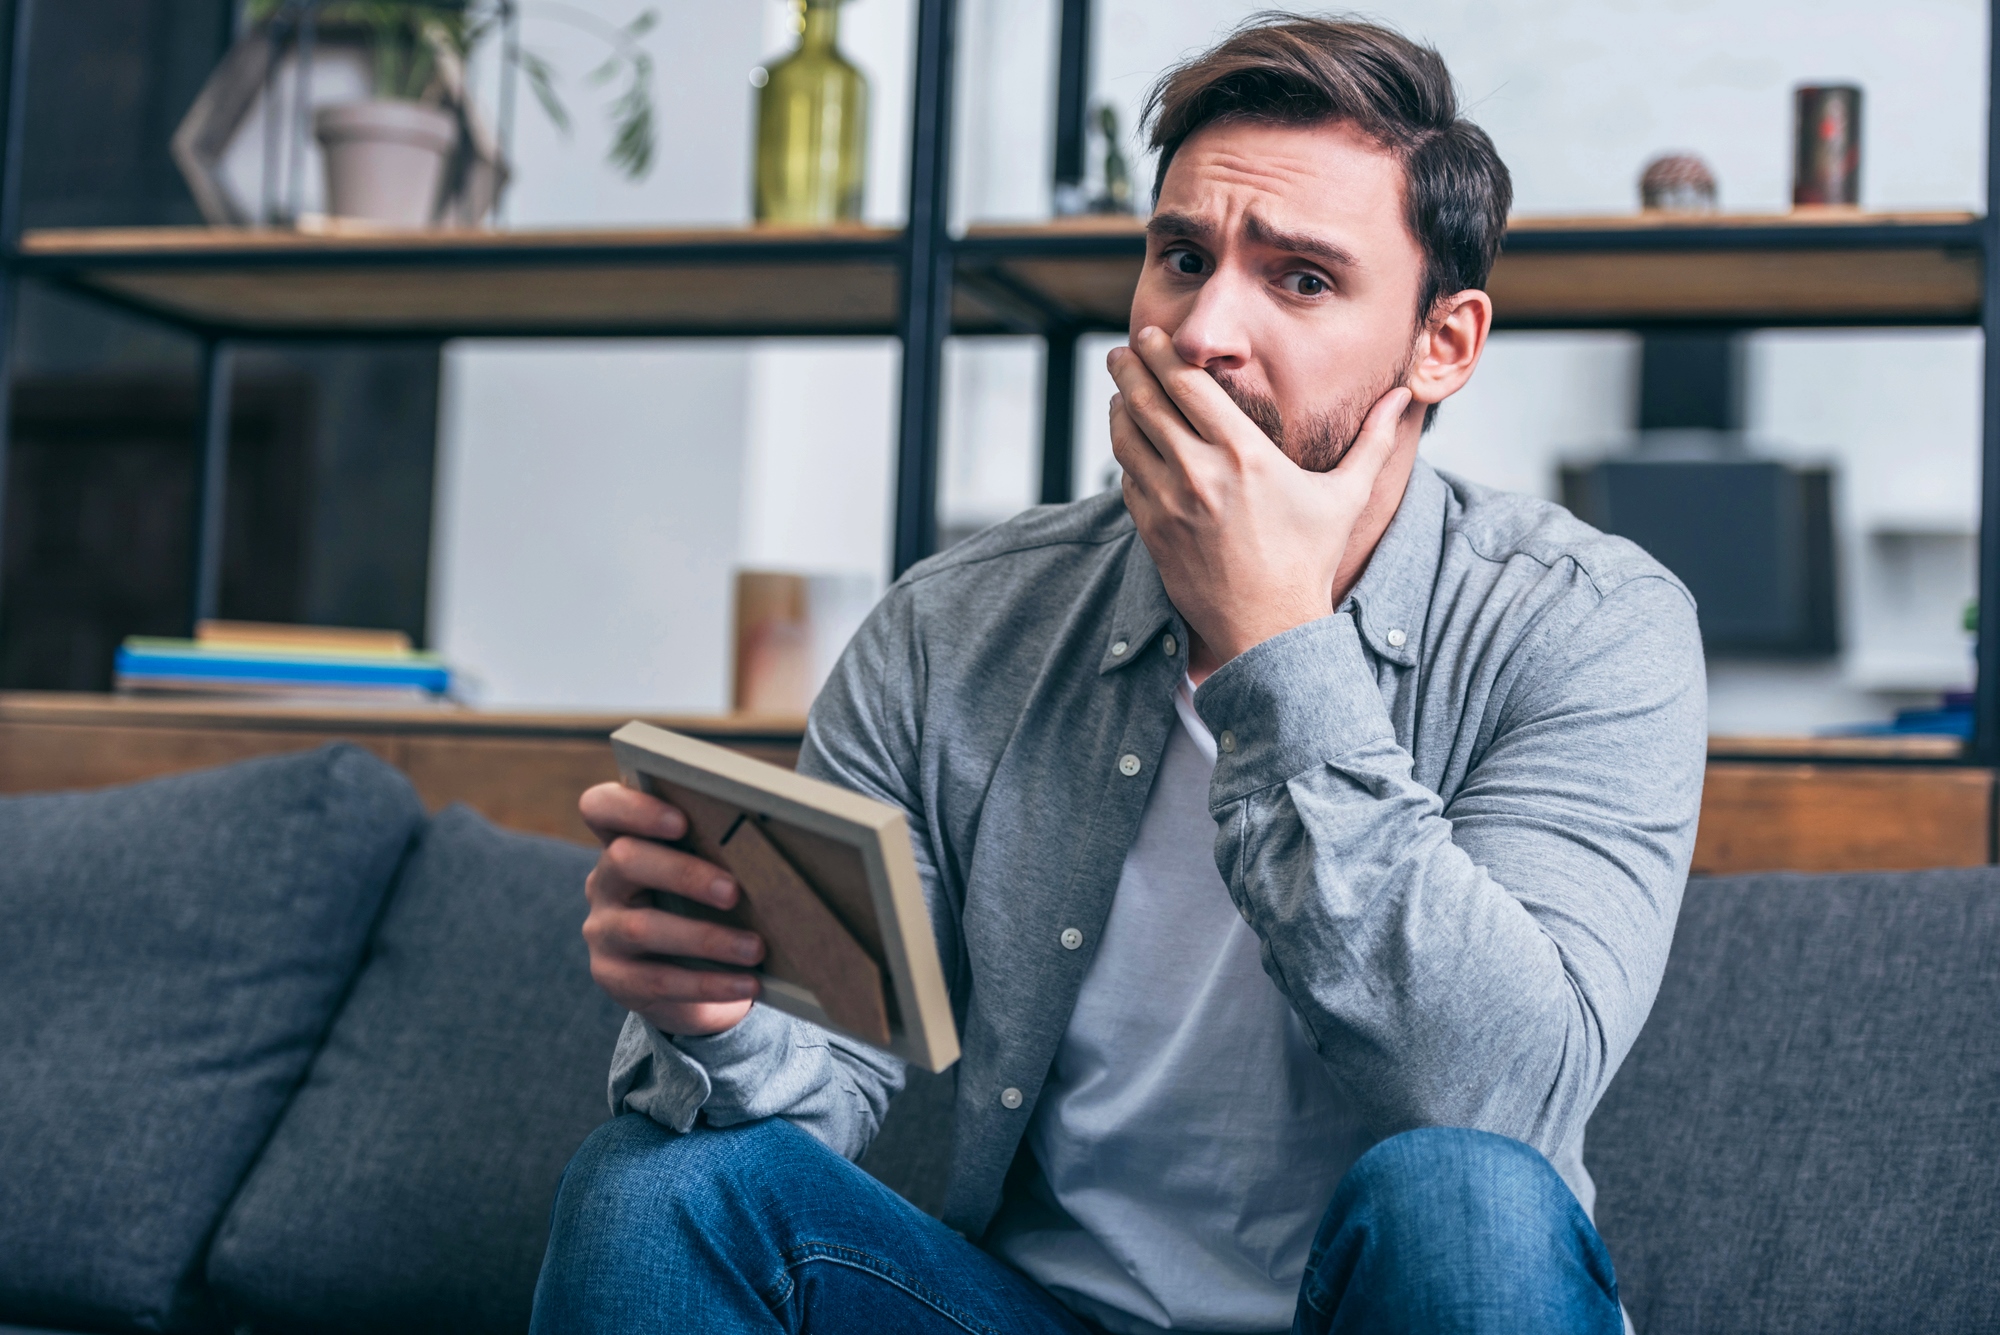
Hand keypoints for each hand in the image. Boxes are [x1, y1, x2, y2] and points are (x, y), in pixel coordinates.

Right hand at [579, 781, 764, 1036]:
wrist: (692, 986)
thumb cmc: (710, 909)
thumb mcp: (710, 875)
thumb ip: (723, 850)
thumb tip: (785, 836)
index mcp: (625, 840)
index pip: (601, 806)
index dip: (633, 807)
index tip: (681, 819)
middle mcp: (605, 881)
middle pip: (624, 859)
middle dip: (683, 873)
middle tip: (734, 891)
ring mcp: (604, 931)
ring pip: (643, 927)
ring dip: (707, 937)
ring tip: (756, 947)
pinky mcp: (616, 978)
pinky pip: (659, 980)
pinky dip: (710, 982)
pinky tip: (748, 983)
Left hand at [1108, 326, 1411, 664]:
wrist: (1269, 628)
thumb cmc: (1309, 561)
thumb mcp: (1346, 497)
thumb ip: (1372, 441)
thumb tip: (1402, 397)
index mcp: (1244, 454)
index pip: (1188, 384)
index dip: (1163, 353)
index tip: (1153, 335)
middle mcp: (1200, 473)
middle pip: (1147, 402)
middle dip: (1131, 369)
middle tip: (1122, 351)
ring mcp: (1170, 503)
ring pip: (1127, 439)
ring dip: (1120, 408)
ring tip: (1122, 391)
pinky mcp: (1152, 532)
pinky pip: (1127, 479)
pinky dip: (1125, 455)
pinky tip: (1129, 442)